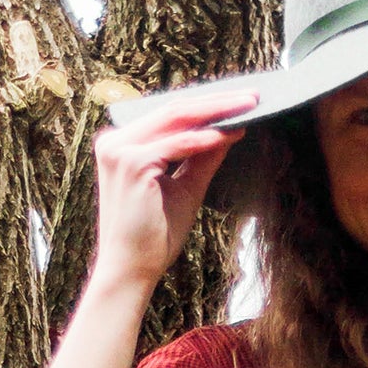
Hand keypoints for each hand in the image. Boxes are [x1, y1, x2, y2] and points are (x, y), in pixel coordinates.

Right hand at [90, 92, 257, 294]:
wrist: (131, 270)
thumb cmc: (154, 236)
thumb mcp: (185, 188)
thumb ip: (203, 157)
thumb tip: (230, 128)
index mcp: (123, 144)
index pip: (169, 115)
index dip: (206, 104)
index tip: (238, 99)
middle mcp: (115, 141)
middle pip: (174, 109)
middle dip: (216, 101)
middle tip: (252, 96)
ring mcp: (120, 150)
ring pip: (177, 118)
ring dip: (216, 112)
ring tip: (248, 107)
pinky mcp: (131, 163)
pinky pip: (177, 145)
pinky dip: (205, 139)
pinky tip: (229, 134)